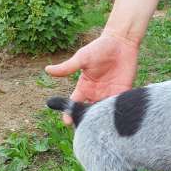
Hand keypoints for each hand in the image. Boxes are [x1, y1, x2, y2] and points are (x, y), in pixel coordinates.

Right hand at [45, 0, 159, 123]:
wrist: (121, 42)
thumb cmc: (99, 48)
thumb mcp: (82, 58)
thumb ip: (67, 67)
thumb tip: (47, 70)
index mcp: (84, 87)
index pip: (75, 104)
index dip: (70, 113)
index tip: (67, 122)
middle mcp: (96, 93)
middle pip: (90, 112)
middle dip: (87, 121)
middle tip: (86, 128)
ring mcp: (110, 94)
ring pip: (104, 112)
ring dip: (102, 119)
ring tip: (99, 125)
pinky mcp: (123, 92)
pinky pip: (119, 106)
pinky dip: (116, 112)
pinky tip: (114, 118)